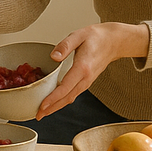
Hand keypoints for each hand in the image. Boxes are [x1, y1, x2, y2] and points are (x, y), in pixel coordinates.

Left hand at [35, 22, 149, 119]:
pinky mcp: (86, 81)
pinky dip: (63, 100)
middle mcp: (86, 78)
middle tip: (38, 115)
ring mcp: (87, 81)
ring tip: (43, 112)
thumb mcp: (78, 35)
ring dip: (56, 106)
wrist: (114, 41)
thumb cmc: (96, 37)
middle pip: (67, 98)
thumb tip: (53, 57)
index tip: (42, 105)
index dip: (53, 98)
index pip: (65, 87)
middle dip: (52, 108)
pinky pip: (73, 94)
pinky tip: (55, 102)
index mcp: (83, 68)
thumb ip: (64, 46)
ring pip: (70, 98)